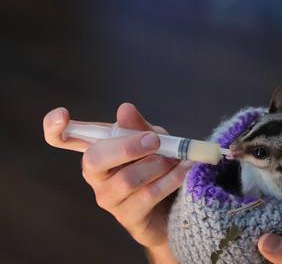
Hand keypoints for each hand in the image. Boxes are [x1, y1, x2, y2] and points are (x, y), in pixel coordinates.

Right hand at [43, 103, 192, 260]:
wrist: (177, 202)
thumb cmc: (159, 164)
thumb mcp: (154, 139)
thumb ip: (139, 127)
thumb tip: (125, 108)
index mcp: (98, 149)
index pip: (63, 138)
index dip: (54, 128)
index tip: (62, 116)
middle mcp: (95, 174)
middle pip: (95, 158)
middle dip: (127, 146)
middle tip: (155, 141)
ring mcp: (108, 198)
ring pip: (127, 179)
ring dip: (158, 165)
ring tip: (176, 160)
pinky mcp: (128, 216)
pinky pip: (148, 194)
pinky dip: (171, 178)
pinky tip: (184, 170)